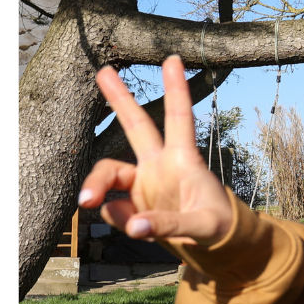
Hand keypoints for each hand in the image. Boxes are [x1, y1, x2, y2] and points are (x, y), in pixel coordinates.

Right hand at [79, 55, 235, 246]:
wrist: (212, 245)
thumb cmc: (217, 226)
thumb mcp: (203, 227)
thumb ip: (170, 225)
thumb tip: (132, 226)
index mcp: (183, 160)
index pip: (179, 118)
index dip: (176, 89)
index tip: (172, 58)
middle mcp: (159, 165)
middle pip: (136, 126)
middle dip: (119, 99)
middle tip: (104, 69)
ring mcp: (143, 183)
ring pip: (109, 172)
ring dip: (95, 184)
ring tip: (87, 201)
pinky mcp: (132, 204)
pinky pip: (113, 209)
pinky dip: (119, 220)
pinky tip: (137, 229)